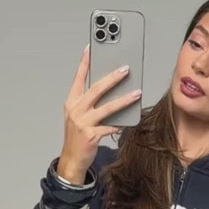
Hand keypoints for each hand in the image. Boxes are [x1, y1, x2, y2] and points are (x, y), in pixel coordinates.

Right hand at [59, 46, 140, 179]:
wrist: (72, 159)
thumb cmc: (77, 137)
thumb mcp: (78, 116)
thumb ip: (89, 103)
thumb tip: (109, 91)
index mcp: (71, 102)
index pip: (78, 78)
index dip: (84, 63)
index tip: (90, 49)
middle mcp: (76, 110)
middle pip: (96, 89)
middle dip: (112, 78)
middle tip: (125, 69)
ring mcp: (83, 123)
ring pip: (107, 107)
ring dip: (124, 100)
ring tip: (136, 93)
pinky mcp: (91, 135)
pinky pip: (110, 127)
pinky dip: (121, 123)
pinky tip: (129, 120)